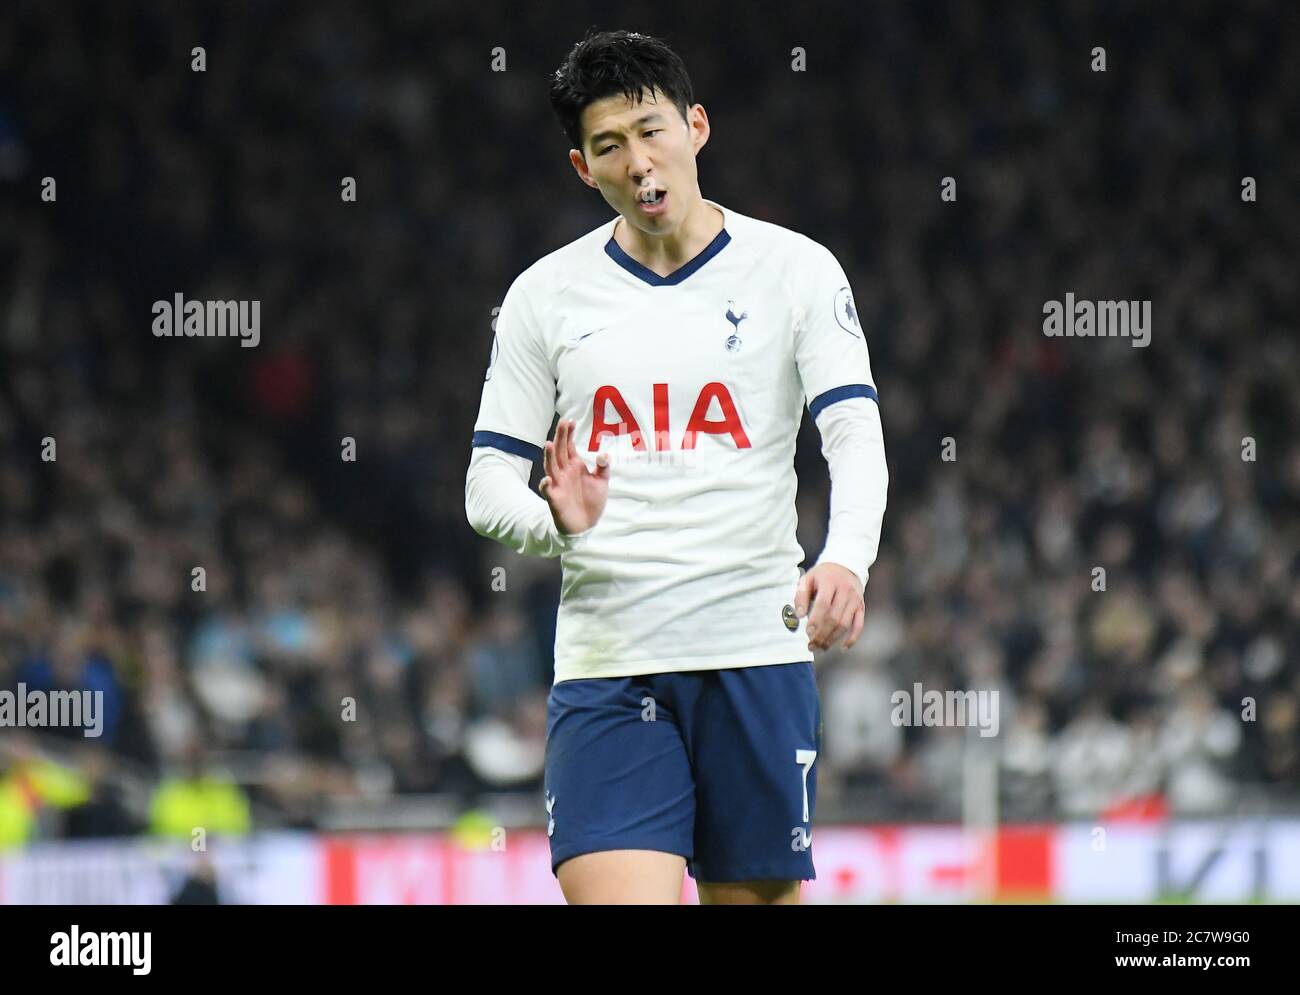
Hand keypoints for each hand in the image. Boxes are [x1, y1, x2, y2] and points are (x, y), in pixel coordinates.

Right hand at [538, 418, 609, 535]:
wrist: (585, 525)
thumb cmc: (591, 501)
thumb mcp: (601, 482)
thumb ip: (603, 468)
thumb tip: (604, 454)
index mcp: (575, 466)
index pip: (569, 446)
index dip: (569, 434)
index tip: (570, 420)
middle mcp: (564, 472)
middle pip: (560, 452)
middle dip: (560, 438)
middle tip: (562, 423)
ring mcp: (558, 484)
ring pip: (551, 467)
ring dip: (549, 457)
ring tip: (549, 444)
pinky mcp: (555, 499)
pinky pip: (548, 490)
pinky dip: (546, 484)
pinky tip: (547, 479)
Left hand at [795, 563, 864, 651]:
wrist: (845, 567)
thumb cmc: (821, 576)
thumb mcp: (808, 579)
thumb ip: (801, 595)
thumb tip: (799, 615)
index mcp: (829, 581)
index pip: (823, 603)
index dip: (815, 620)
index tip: (807, 632)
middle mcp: (845, 590)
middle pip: (834, 617)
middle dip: (822, 634)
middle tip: (811, 646)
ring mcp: (855, 600)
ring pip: (845, 624)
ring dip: (832, 639)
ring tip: (820, 648)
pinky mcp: (861, 607)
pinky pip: (859, 625)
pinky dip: (852, 638)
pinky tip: (843, 648)